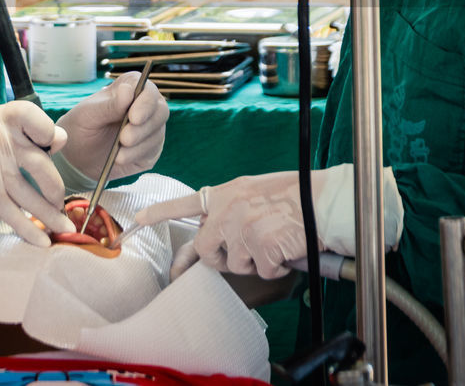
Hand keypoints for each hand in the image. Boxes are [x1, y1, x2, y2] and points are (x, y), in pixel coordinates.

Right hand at [0, 100, 74, 246]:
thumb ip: (22, 132)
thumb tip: (61, 139)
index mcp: (0, 117)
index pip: (35, 118)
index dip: (50, 133)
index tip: (54, 146)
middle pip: (42, 164)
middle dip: (55, 189)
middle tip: (59, 201)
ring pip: (32, 193)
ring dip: (51, 215)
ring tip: (64, 228)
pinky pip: (14, 213)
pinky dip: (30, 230)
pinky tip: (42, 241)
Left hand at [55, 72, 168, 181]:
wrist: (78, 155)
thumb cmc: (82, 126)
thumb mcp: (89, 115)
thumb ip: (109, 105)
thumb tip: (128, 90)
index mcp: (129, 88)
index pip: (148, 89)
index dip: (145, 103)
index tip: (133, 117)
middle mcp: (145, 105)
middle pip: (160, 111)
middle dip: (143, 127)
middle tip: (124, 139)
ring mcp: (150, 127)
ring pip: (157, 132)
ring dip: (138, 144)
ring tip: (118, 153)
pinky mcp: (150, 148)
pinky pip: (152, 151)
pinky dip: (136, 155)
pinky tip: (120, 158)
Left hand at [135, 165, 403, 279]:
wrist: (327, 200)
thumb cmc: (299, 198)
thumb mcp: (256, 193)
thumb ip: (231, 211)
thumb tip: (212, 240)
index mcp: (226, 194)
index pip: (183, 204)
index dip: (159, 215)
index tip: (137, 222)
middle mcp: (227, 209)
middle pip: (207, 250)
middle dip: (225, 258)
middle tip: (254, 248)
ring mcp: (241, 227)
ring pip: (235, 265)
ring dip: (257, 262)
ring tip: (277, 240)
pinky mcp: (259, 244)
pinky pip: (262, 271)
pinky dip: (277, 266)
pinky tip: (288, 248)